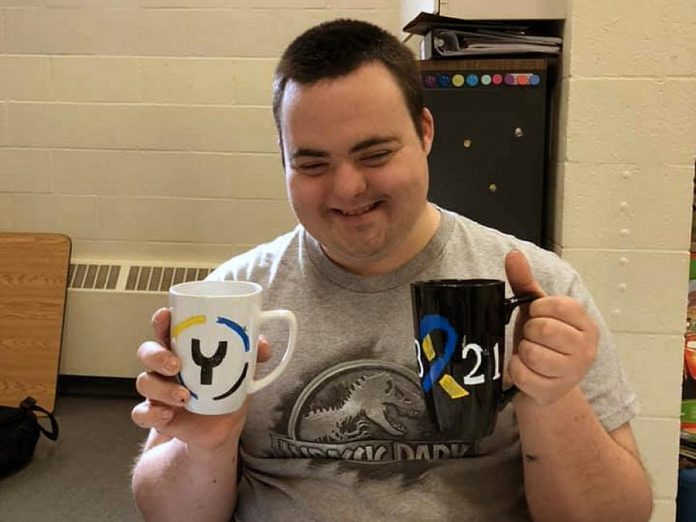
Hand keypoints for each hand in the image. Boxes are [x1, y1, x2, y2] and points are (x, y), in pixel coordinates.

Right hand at [131, 307, 271, 451]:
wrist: (222, 429)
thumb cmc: (226, 392)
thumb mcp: (242, 373)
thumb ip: (252, 356)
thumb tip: (262, 345)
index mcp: (182, 350)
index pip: (166, 329)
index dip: (161, 320)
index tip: (166, 315)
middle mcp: (165, 367)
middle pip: (147, 351)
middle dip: (157, 355)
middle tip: (176, 364)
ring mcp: (158, 391)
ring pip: (144, 381)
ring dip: (162, 388)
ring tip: (185, 396)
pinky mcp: (156, 415)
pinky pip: (142, 413)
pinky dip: (151, 413)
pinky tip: (168, 414)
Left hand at [505, 250, 597, 405]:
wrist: (544, 386)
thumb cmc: (541, 342)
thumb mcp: (535, 310)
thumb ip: (524, 281)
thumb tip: (513, 254)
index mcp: (585, 323)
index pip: (553, 305)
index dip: (536, 311)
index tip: (537, 318)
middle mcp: (586, 348)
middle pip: (542, 329)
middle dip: (529, 333)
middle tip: (533, 339)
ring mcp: (572, 373)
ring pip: (531, 353)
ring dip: (522, 353)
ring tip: (530, 355)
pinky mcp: (553, 391)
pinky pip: (522, 374)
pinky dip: (516, 370)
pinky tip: (525, 371)